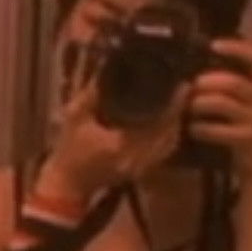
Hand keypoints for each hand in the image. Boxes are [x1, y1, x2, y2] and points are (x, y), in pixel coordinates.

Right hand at [39, 73, 187, 199]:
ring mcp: (142, 168)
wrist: (68, 184)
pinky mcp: (143, 172)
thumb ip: (92, 92)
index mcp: (122, 145)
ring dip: (176, 124)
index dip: (173, 104)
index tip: (181, 85)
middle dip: (178, 111)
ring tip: (178, 103)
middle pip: (170, 132)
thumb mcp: (75, 117)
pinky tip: (169, 124)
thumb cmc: (69, 151)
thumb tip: (108, 66)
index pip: (158, 122)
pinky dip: (170, 137)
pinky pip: (164, 153)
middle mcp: (138, 159)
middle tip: (183, 90)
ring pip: (170, 143)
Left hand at [186, 38, 251, 181]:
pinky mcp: (250, 140)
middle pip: (232, 81)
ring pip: (223, 103)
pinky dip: (202, 128)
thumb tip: (199, 68)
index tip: (213, 45)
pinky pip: (219, 130)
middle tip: (188, 88)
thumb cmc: (248, 130)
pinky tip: (193, 129)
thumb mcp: (248, 104)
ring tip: (188, 108)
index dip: (236, 47)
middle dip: (205, 83)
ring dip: (199, 103)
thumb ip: (232, 85)